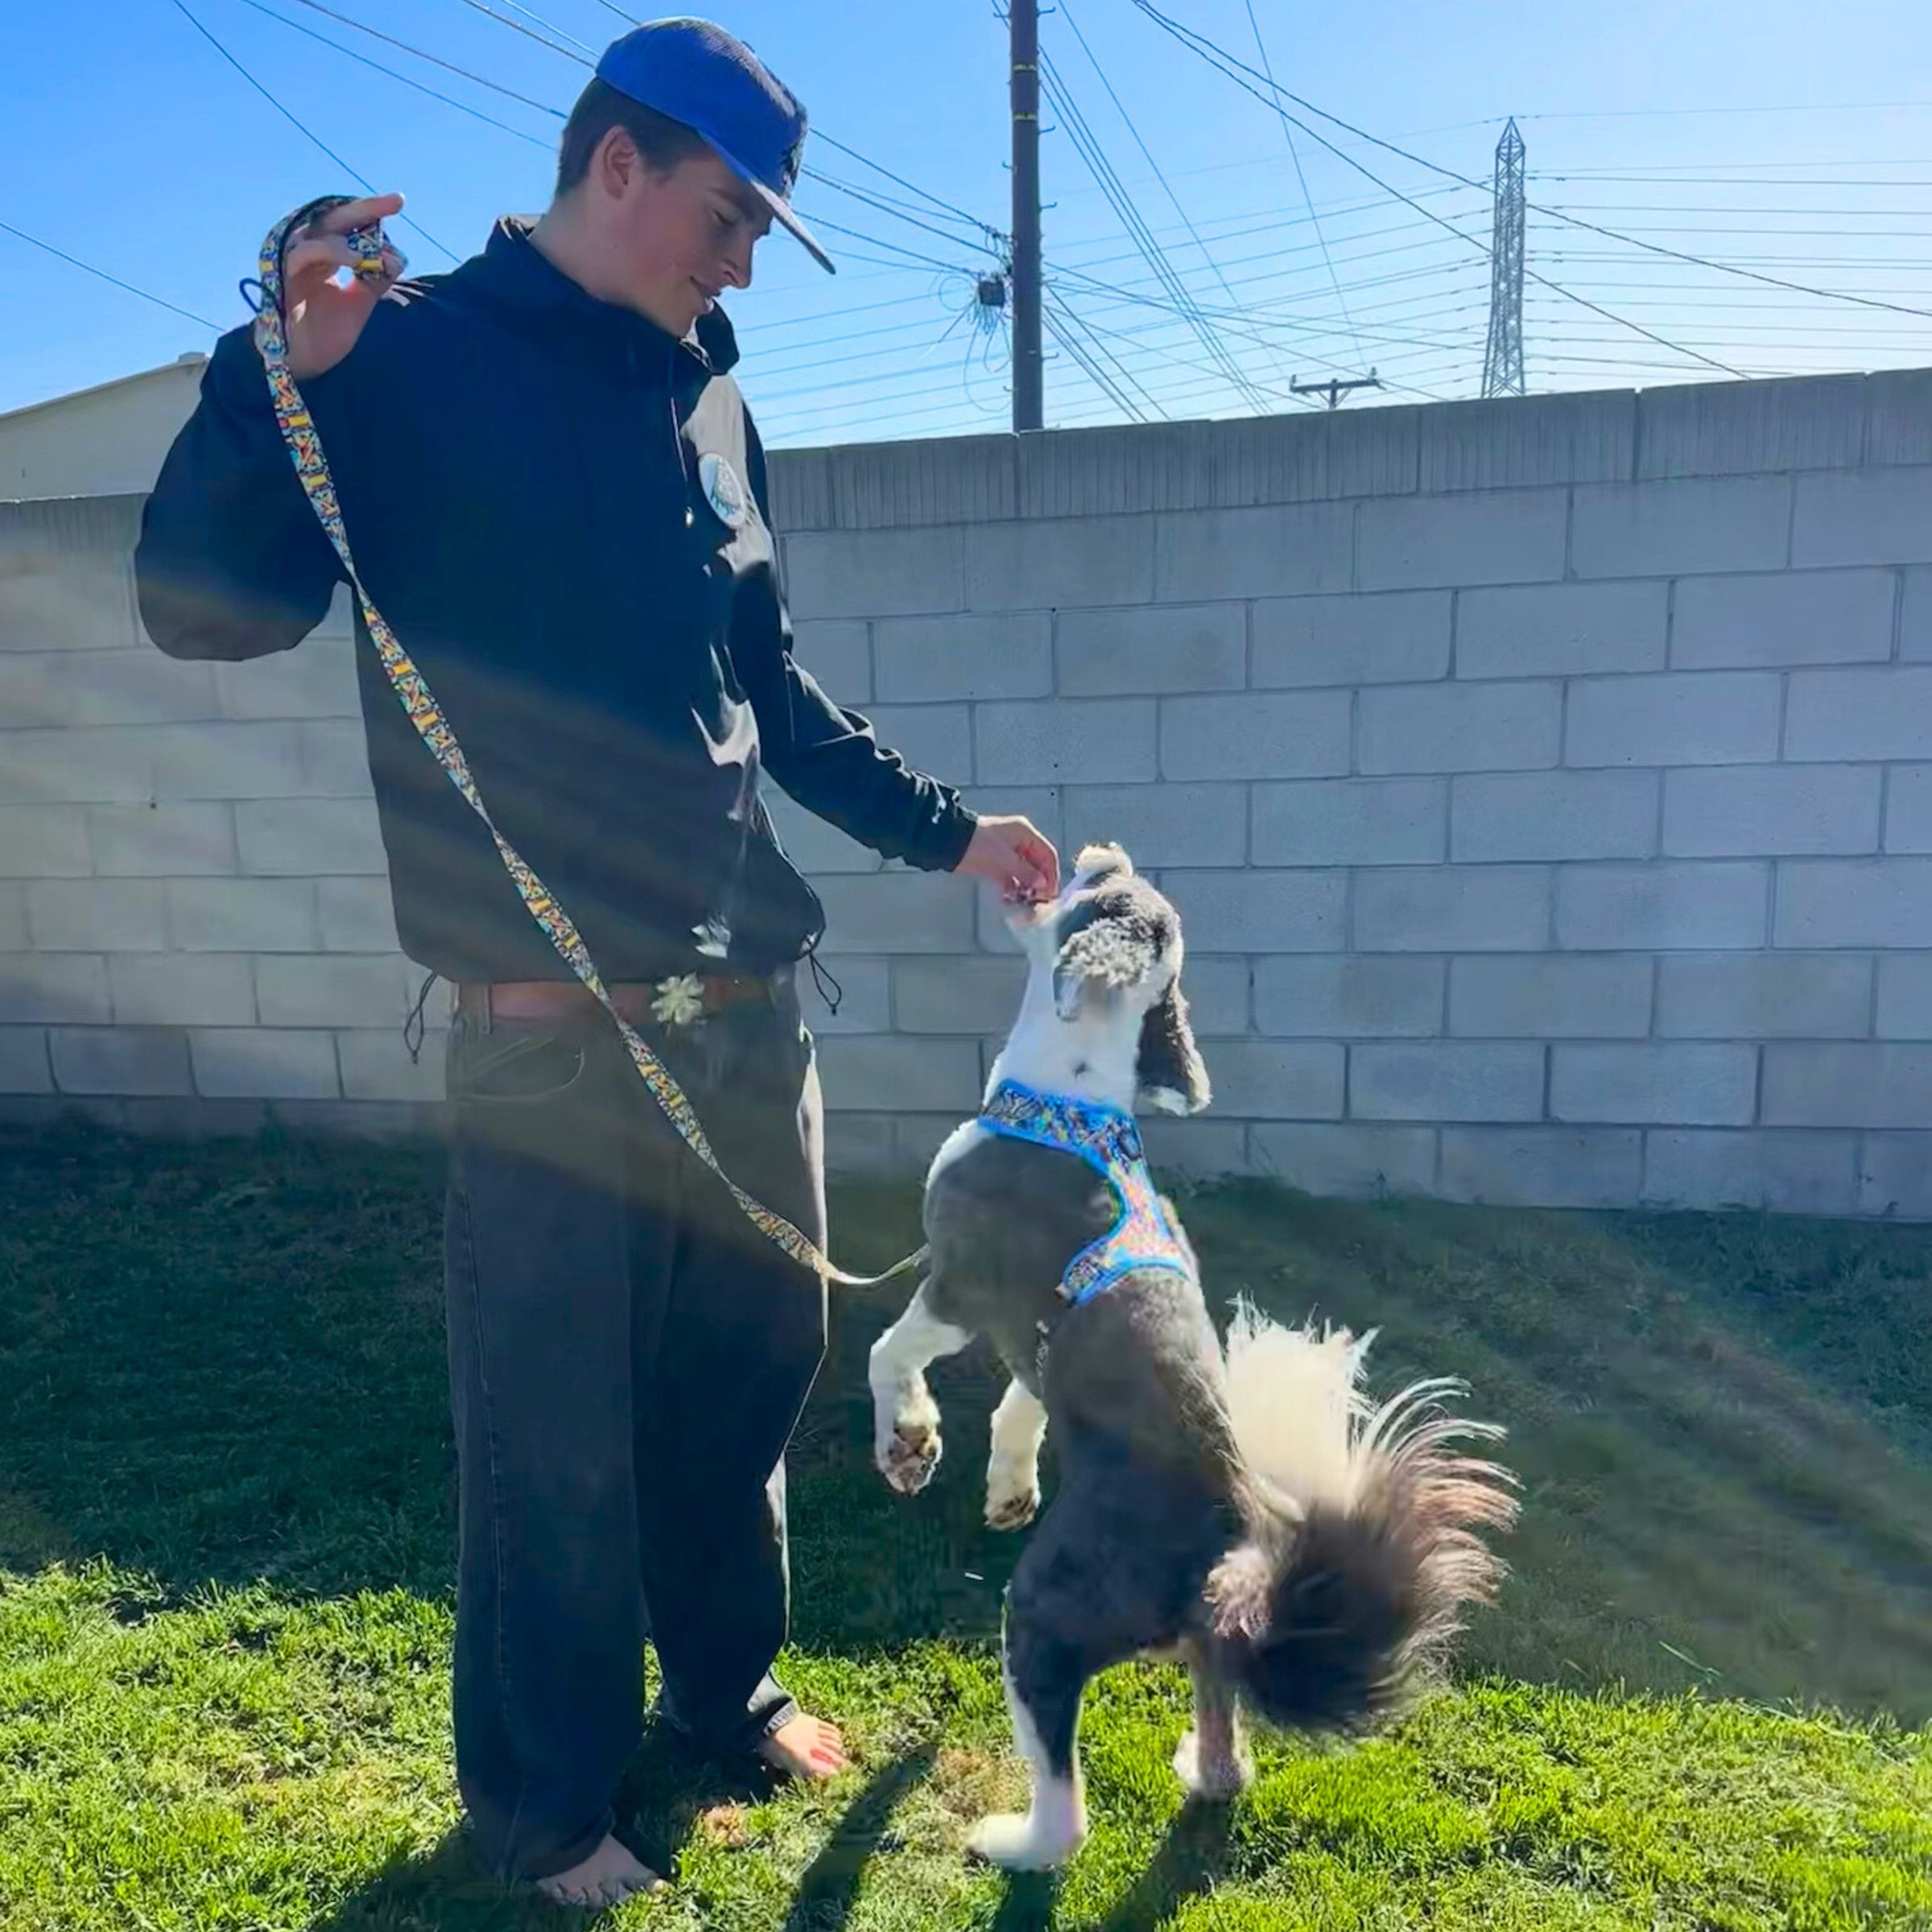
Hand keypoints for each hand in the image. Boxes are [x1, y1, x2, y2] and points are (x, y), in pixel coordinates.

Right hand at [279, 193, 407, 379]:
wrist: (304, 362)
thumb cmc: (326, 331)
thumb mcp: (360, 302)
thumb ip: (376, 278)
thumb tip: (396, 256)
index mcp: (323, 252)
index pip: (348, 224)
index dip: (371, 212)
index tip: (398, 201)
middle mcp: (306, 249)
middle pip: (335, 217)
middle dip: (367, 208)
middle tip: (396, 201)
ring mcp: (292, 259)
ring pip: (321, 232)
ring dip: (353, 236)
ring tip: (380, 251)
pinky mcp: (282, 274)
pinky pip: (306, 253)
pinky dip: (333, 251)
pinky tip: (357, 259)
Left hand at [957, 815, 1059, 904]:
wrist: (949, 844)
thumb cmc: (979, 844)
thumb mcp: (1006, 858)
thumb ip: (1026, 872)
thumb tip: (1042, 884)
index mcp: (1025, 833)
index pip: (1047, 854)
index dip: (1051, 874)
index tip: (1051, 893)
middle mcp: (1019, 843)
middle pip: (1037, 866)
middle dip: (1038, 884)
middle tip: (1038, 902)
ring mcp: (1007, 855)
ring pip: (1023, 875)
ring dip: (1024, 890)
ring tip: (1024, 905)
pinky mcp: (995, 866)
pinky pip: (1010, 880)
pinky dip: (1011, 890)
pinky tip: (1009, 901)